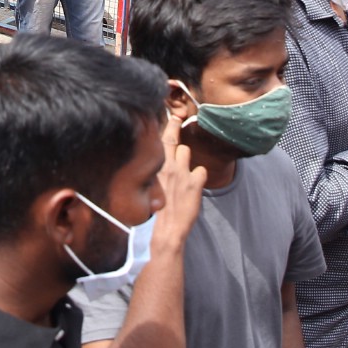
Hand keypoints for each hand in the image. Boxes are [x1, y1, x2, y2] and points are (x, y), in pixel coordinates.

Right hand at [153, 111, 206, 252]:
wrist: (164, 231)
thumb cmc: (152, 213)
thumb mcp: (146, 188)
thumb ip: (153, 172)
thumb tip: (154, 162)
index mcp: (152, 167)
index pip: (158, 139)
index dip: (165, 126)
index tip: (170, 115)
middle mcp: (166, 166)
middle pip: (172, 138)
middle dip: (175, 126)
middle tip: (178, 117)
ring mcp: (181, 173)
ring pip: (186, 151)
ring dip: (186, 160)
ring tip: (182, 174)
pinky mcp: (194, 183)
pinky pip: (201, 171)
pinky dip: (198, 177)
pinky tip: (193, 187)